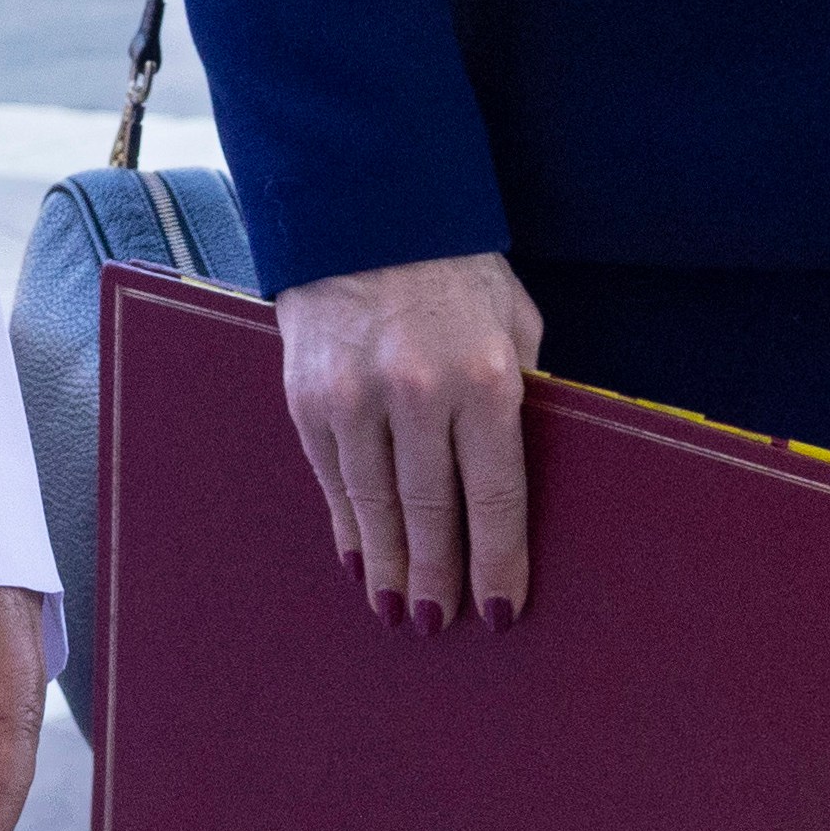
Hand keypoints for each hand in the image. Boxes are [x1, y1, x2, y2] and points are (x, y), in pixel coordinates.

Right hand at [278, 251, 542, 632]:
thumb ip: (522, 394)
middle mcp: (419, 394)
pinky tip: (358, 558)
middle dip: (438, 577)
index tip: (499, 610)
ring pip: (373, 507)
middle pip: (430, 514)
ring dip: (387, 566)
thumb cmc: (457, 270)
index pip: (495, 498)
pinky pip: (331, 479)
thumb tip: (520, 472)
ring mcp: (355, 397)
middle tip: (439, 623)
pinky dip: (346, 525)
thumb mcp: (515, 322)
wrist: (365, 207)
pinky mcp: (307, 396)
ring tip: (396, 609)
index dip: (497, 563)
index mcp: (486, 379)